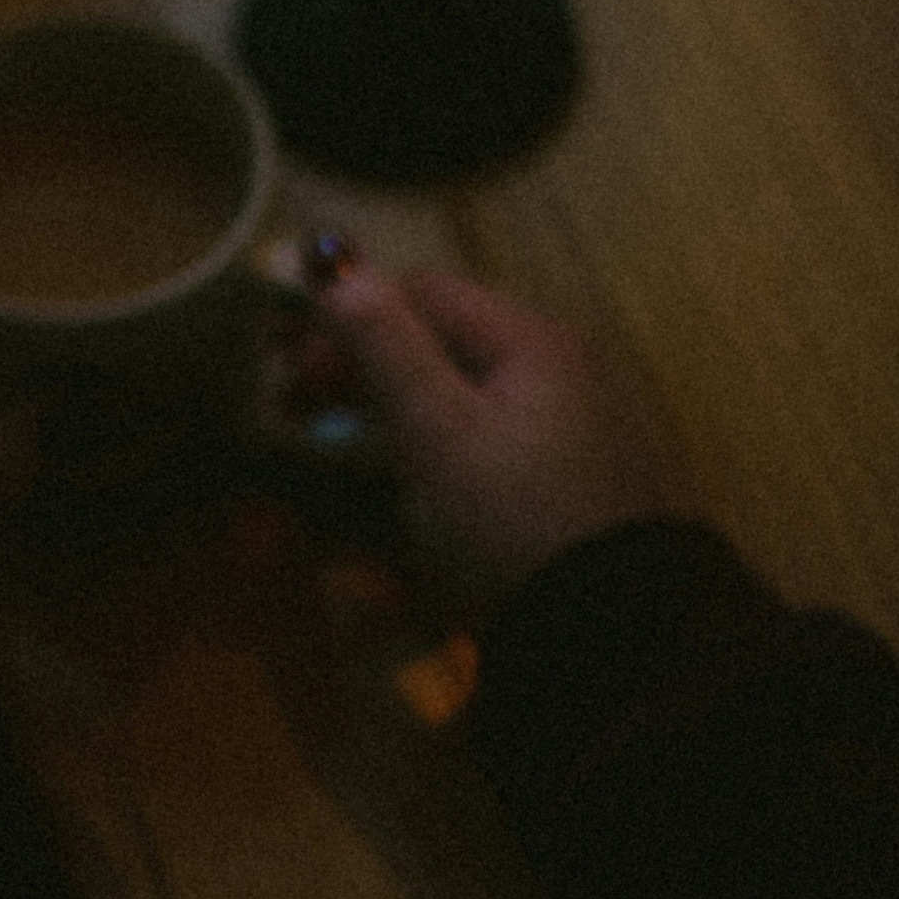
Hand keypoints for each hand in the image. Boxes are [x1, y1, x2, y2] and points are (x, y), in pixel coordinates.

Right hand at [294, 249, 667, 615]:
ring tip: (344, 443)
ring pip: (461, 387)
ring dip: (394, 403)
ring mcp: (570, 421)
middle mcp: (561, 366)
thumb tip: (333, 266)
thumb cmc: (516, 523)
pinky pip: (488, 432)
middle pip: (443, 338)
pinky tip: (408, 477)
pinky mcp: (568, 472)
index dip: (347, 314)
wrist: (610, 632)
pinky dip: (437, 440)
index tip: (288, 360)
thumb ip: (386, 347)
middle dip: (364, 363)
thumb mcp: (440, 433)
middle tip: (299, 404)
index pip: (423, 292)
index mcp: (535, 341)